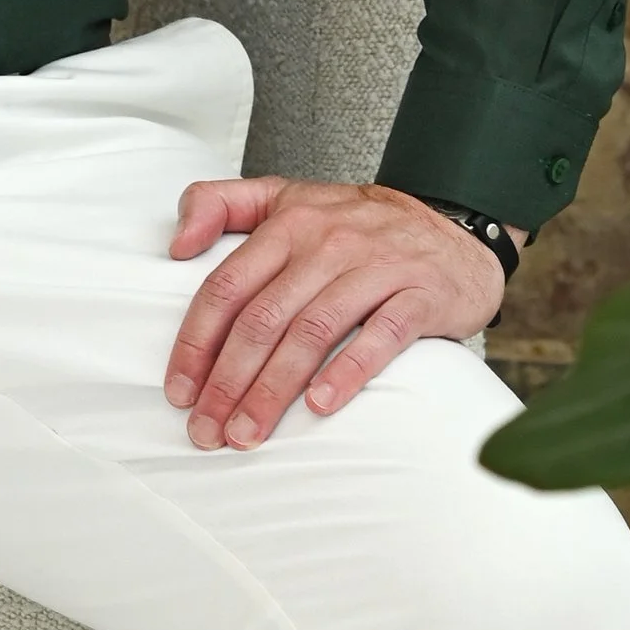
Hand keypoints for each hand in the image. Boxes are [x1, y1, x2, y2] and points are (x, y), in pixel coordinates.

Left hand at [163, 177, 516, 445]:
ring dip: (273, 389)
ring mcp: (377, 267)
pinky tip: (320, 405)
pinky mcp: (421, 294)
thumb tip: (174, 244)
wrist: (455, 230)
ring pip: (312, 332)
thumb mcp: (285, 196)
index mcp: (288, 222)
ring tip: (248, 433)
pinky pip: (381, 336)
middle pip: (263, 318)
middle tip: (207, 431)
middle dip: (228, 382)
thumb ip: (221, 204)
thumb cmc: (358, 227)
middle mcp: (328, 241)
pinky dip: (348, 371)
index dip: (197, 343)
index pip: (227, 287)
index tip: (180, 392)